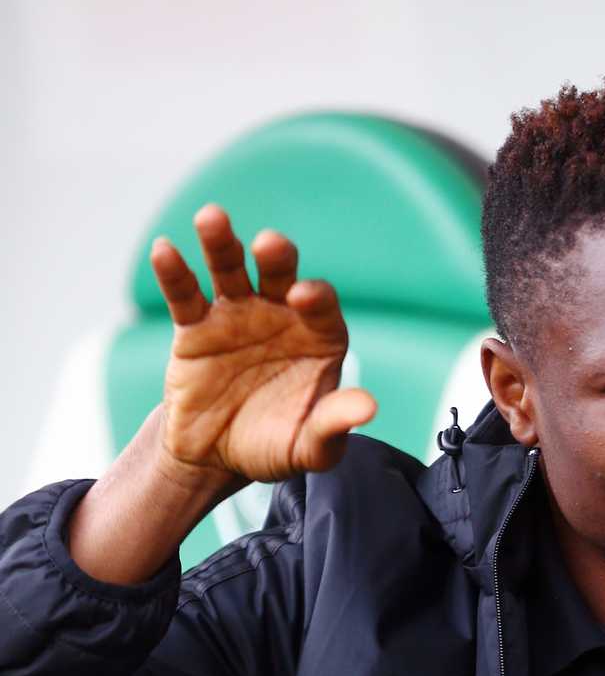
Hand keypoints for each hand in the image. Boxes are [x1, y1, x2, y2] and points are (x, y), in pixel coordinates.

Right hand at [151, 203, 376, 489]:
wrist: (218, 457)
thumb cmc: (275, 446)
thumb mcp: (309, 446)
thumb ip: (334, 425)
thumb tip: (368, 408)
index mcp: (318, 338)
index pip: (322, 308)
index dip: (316, 298)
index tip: (304, 296)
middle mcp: (280, 316)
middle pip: (280, 275)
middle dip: (277, 257)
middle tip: (270, 245)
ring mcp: (237, 315)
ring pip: (230, 270)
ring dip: (222, 244)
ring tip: (211, 218)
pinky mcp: (195, 326)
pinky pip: (185, 294)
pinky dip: (174, 272)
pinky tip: (165, 250)